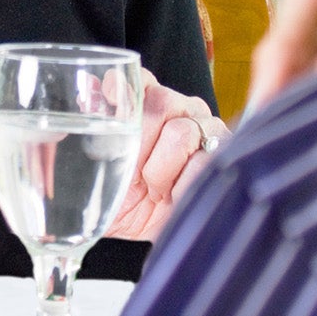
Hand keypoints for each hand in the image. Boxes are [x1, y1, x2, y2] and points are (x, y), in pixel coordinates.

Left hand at [106, 71, 228, 243]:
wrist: (142, 236)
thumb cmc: (119, 195)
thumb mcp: (95, 161)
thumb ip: (92, 121)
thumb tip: (91, 87)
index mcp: (150, 100)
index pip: (140, 80)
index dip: (122, 93)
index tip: (105, 108)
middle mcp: (181, 108)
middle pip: (161, 102)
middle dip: (139, 143)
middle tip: (132, 174)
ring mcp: (208, 130)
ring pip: (181, 133)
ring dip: (159, 170)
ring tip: (154, 190)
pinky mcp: (225, 157)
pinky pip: (202, 163)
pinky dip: (180, 185)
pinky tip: (173, 197)